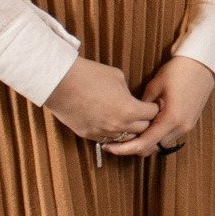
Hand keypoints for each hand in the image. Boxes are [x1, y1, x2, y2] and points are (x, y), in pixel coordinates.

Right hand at [44, 57, 159, 143]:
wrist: (60, 83)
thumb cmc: (90, 75)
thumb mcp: (118, 78)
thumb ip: (129, 93)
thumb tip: (130, 99)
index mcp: (130, 110)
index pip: (153, 114)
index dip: (154, 107)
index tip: (153, 104)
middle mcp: (118, 125)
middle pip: (143, 130)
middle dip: (146, 121)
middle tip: (144, 114)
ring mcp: (103, 133)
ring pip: (126, 139)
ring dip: (129, 131)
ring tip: (128, 121)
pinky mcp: (89, 136)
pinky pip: (107, 140)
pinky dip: (112, 134)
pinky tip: (110, 124)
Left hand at [109, 56, 214, 155]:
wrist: (202, 64)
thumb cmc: (178, 71)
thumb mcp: (154, 86)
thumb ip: (142, 107)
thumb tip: (130, 119)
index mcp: (171, 119)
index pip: (144, 144)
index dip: (124, 149)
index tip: (109, 147)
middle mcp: (180, 127)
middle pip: (152, 149)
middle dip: (133, 148)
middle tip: (115, 141)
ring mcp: (187, 126)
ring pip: (160, 145)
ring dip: (146, 142)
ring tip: (130, 134)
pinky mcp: (189, 123)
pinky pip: (169, 137)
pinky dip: (156, 136)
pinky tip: (146, 127)